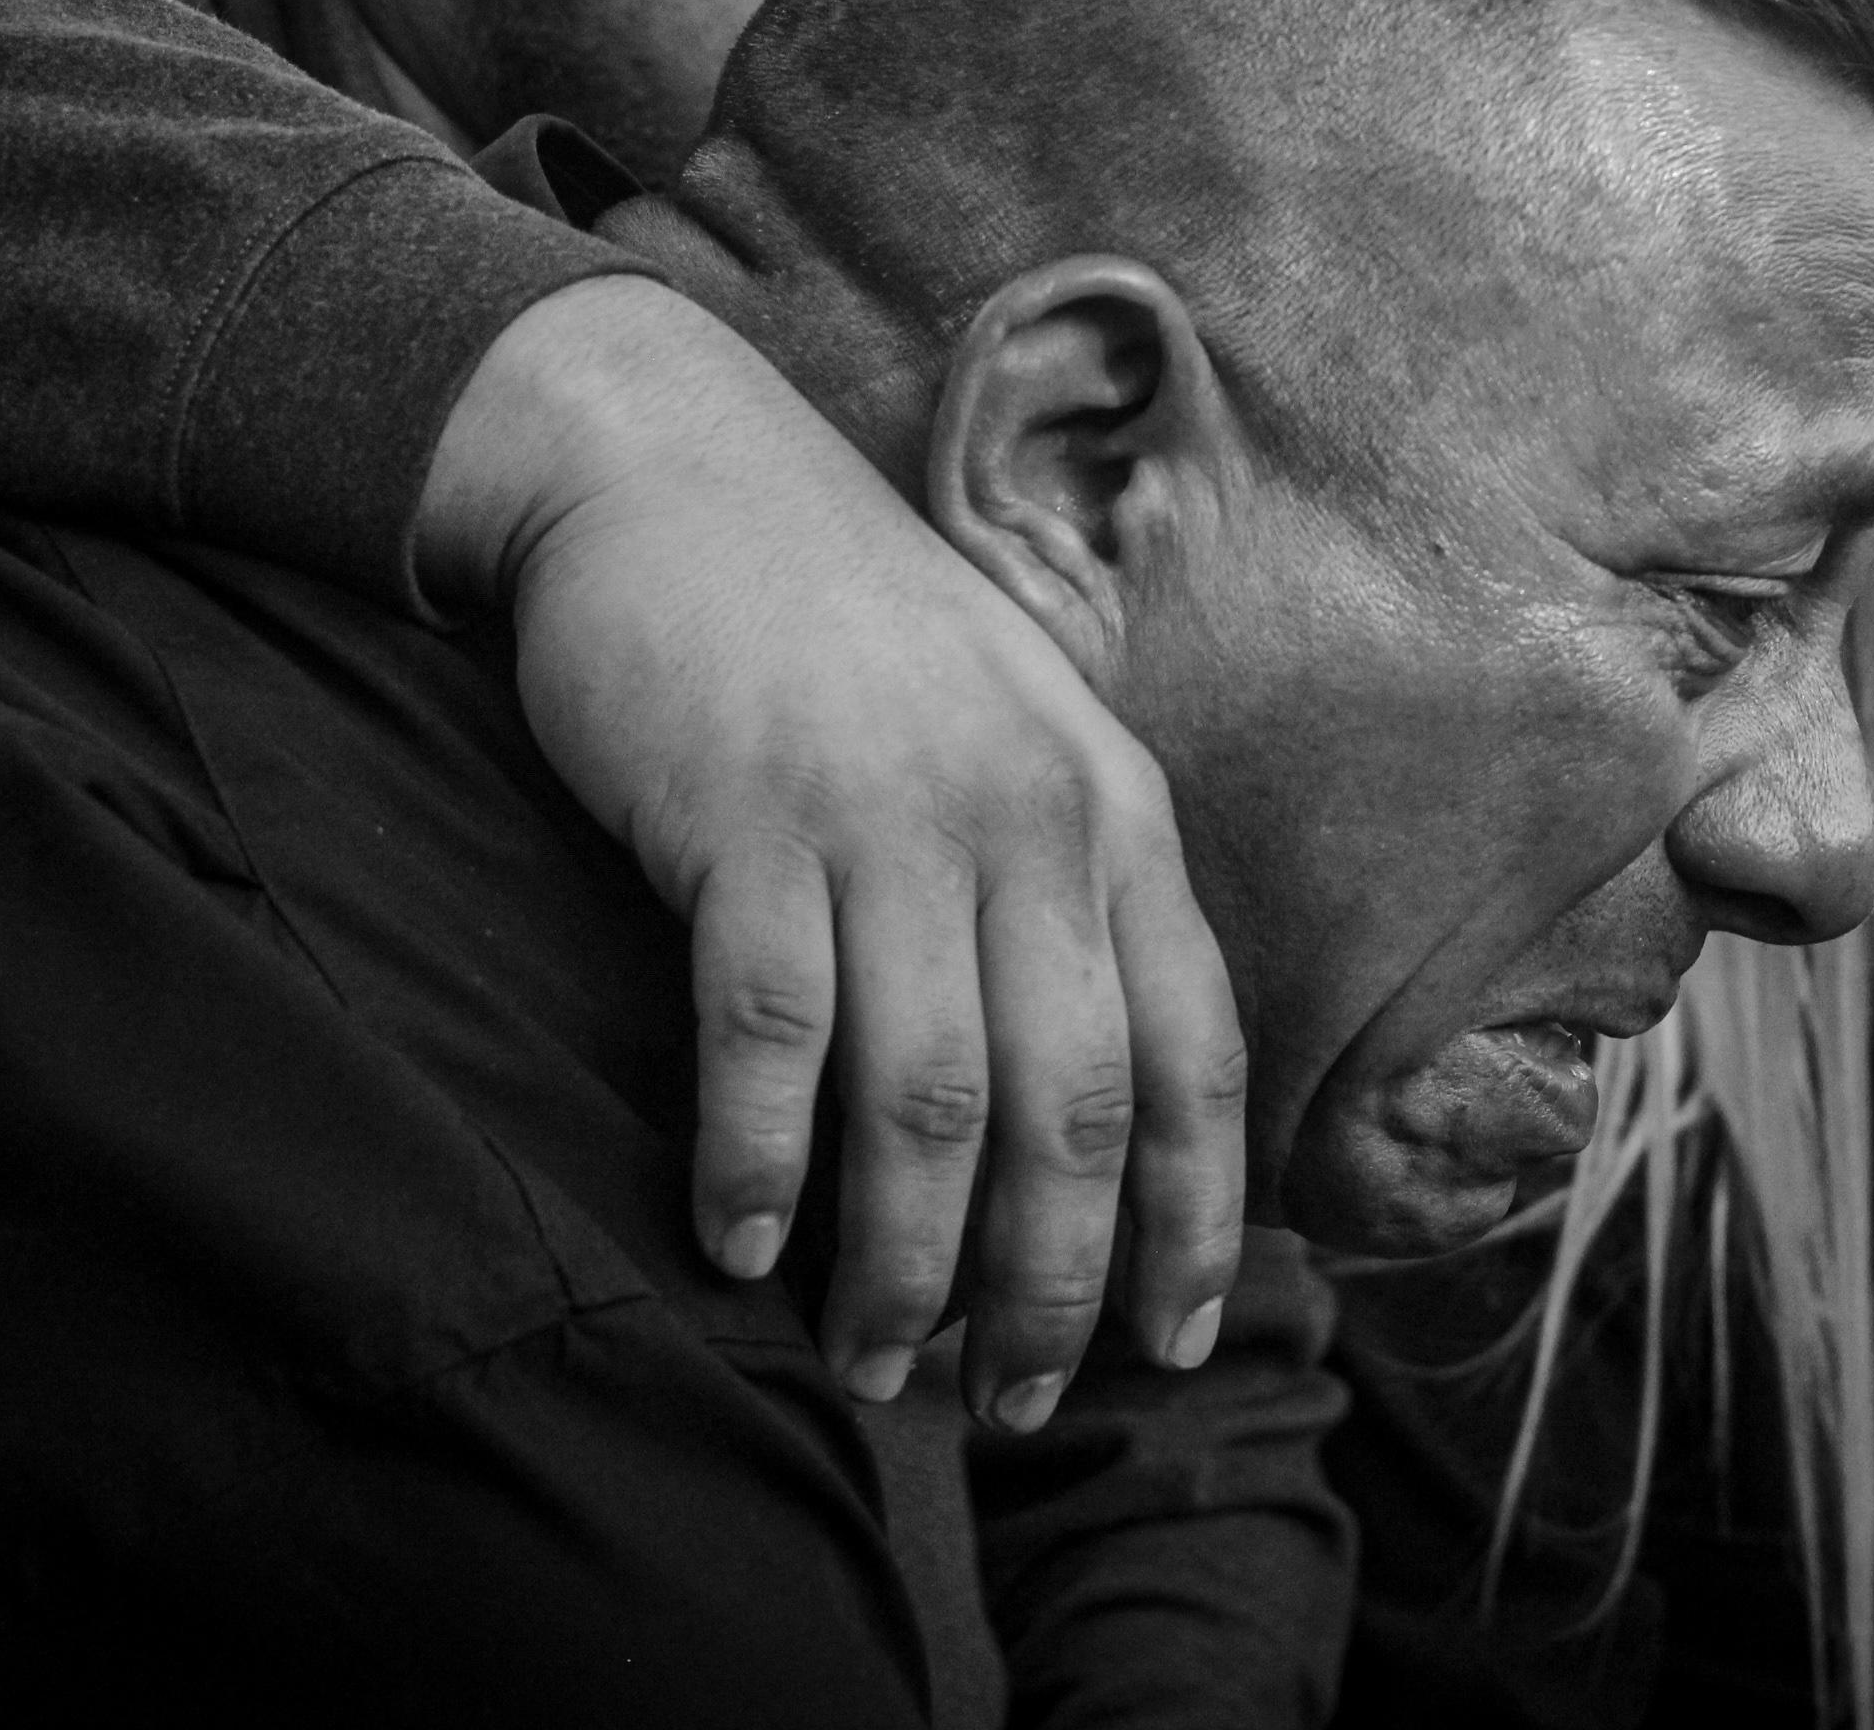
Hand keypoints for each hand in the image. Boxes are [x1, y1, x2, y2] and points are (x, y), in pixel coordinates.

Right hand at [418, 278, 1246, 1428]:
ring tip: (870, 1362)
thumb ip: (1065, 892)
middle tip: (1012, 1405)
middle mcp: (1031, 818)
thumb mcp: (1011, 741)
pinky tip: (736, 1244)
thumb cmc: (847, 635)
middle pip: (1074, 1110)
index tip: (1174, 1346)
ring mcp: (891, 814)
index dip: (1194, 1219)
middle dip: (1053, 1286)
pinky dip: (758, 1157)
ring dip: (902, 1261)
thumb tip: (1092, 1106)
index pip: (1195, 1054)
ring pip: (931, 1099)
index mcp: (1115, 812)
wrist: (678, 467)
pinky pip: (772, 1030)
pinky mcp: (748, 813)